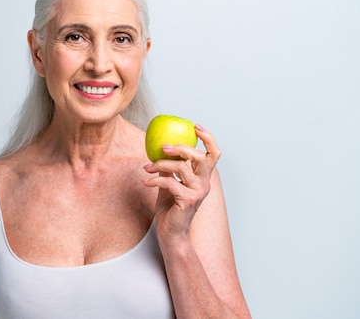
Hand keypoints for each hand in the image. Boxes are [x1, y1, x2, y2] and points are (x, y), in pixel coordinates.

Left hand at [142, 124, 220, 239]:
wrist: (170, 232)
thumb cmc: (170, 208)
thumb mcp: (170, 183)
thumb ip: (170, 168)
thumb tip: (161, 149)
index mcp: (202, 177)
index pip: (214, 154)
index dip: (208, 138)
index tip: (195, 127)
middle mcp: (204, 183)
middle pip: (200, 157)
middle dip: (181, 148)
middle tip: (163, 146)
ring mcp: (198, 192)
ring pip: (182, 168)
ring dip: (160, 164)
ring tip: (146, 168)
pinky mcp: (188, 200)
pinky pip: (170, 182)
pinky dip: (155, 180)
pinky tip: (145, 182)